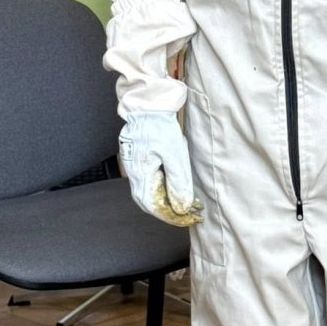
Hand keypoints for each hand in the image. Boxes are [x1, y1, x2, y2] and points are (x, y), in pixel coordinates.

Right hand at [118, 111, 202, 226]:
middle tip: (192, 214)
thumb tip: (182, 206)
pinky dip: (165, 190)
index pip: (155, 207)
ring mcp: (135, 170)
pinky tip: (177, 188)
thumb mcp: (175, 153)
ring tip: (189, 204)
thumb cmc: (160, 127)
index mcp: (140, 175)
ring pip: (151, 195)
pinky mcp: (139, 163)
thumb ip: (178, 181)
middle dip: (171, 213)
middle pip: (151, 204)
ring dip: (169, 202)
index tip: (190, 218)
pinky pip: (151, 184)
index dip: (173, 217)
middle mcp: (134, 175)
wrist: (148, 107)